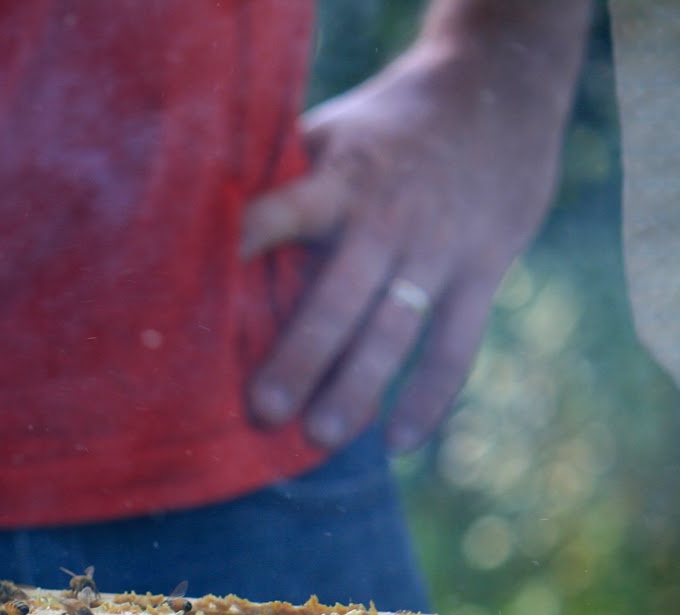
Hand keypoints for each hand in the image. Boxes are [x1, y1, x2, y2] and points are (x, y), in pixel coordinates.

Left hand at [241, 26, 581, 452]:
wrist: (500, 91)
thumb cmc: (382, 130)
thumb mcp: (330, 133)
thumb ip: (281, 183)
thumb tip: (196, 235)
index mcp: (341, 178)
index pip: (287, 210)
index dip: (250, 239)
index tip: (205, 278)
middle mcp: (390, 217)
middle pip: (340, 295)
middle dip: (301, 355)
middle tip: (262, 409)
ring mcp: (439, 248)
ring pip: (395, 329)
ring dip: (357, 387)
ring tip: (318, 437)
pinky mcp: (482, 272)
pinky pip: (456, 344)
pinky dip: (429, 397)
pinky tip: (397, 442)